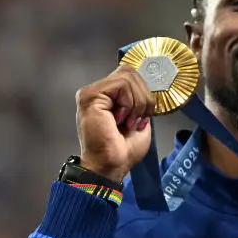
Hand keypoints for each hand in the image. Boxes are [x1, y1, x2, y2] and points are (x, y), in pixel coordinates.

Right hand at [75, 65, 156, 181]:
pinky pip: (121, 85)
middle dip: (144, 98)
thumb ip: (140, 98)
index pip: (130, 75)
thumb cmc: (124, 150)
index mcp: (108, 96)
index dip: (144, 93)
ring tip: (128, 122)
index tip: (143, 117)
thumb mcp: (140, 117)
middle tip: (137, 121)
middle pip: (130, 72)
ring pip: (127, 77)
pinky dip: (129, 103)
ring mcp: (92, 92)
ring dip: (137, 103)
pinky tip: (120, 119)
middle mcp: (98, 91)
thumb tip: (147, 83)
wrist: (113, 165)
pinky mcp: (90, 95)